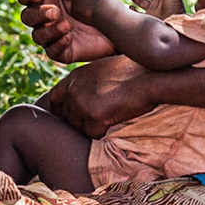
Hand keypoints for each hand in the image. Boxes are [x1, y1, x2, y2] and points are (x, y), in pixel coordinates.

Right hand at [19, 0, 115, 63]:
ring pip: (38, 36)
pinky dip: (59, 43)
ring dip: (50, 30)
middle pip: (27, 17)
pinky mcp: (62, 52)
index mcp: (45, 0)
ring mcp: (51, 37)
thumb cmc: (95, 2)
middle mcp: (44, 20)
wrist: (116, 24)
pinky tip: (69, 36)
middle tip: (55, 12)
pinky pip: (52, 51)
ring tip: (67, 25)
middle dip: (39, 14)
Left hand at [39, 55, 153, 137]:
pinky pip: (92, 134)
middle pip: (65, 116)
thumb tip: (89, 96)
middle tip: (92, 126)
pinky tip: (115, 125)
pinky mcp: (94, 116)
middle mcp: (73, 90)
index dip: (61, 111)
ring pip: (77, 128)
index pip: (54, 99)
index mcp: (75, 77)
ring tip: (106, 125)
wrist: (150, 77)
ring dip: (90, 129)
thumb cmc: (135, 72)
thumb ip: (90, 82)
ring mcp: (82, 103)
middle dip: (76, 123)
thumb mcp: (104, 70)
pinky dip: (103, 133)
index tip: (71, 118)